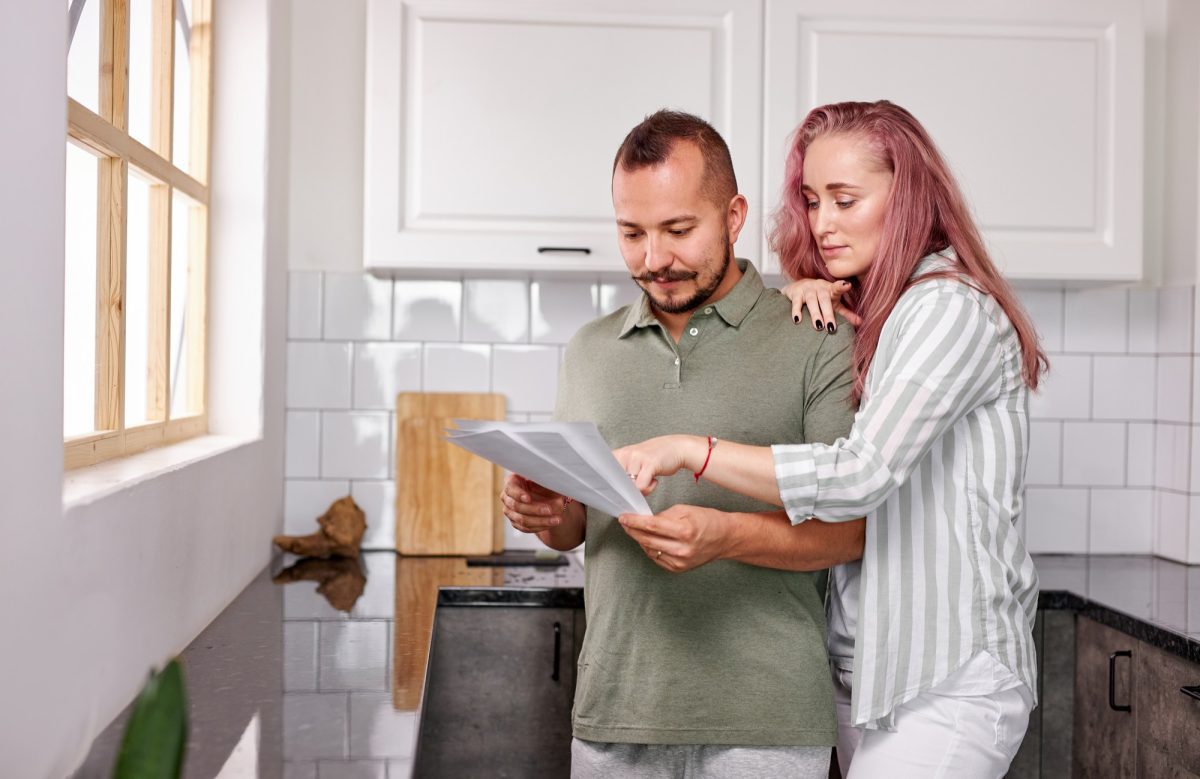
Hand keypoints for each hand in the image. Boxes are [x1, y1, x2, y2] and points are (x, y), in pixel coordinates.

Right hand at [500, 473, 570, 533]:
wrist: (547, 496)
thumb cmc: (544, 483)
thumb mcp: (545, 479)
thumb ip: (544, 480)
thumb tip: (549, 483)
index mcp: (512, 481)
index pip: (510, 488)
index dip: (518, 494)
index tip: (529, 498)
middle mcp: (507, 497)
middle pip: (516, 506)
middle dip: (534, 509)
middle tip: (549, 510)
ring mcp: (510, 511)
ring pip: (522, 520)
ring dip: (540, 521)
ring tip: (556, 520)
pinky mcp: (516, 522)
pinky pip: (526, 528)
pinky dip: (540, 526)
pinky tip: (551, 523)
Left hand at [614, 435, 704, 494]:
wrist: (676, 447)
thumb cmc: (654, 458)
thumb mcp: (634, 463)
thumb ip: (624, 475)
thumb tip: (615, 495)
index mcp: (619, 454)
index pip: (605, 475)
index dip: (612, 487)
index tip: (620, 492)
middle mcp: (625, 454)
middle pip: (616, 483)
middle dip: (627, 491)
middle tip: (639, 485)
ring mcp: (637, 458)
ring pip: (629, 487)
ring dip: (640, 490)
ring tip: (648, 481)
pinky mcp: (649, 463)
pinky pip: (641, 486)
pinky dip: (649, 488)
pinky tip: (654, 480)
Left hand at [618, 504, 734, 572]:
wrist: (725, 539)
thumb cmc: (708, 521)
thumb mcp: (686, 510)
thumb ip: (663, 516)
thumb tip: (645, 520)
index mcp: (685, 531)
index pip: (652, 526)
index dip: (635, 522)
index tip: (624, 517)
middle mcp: (682, 549)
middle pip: (648, 540)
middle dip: (633, 530)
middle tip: (625, 523)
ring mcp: (680, 562)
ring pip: (650, 550)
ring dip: (641, 540)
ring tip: (638, 530)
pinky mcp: (679, 568)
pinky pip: (657, 558)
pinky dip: (651, 548)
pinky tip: (651, 540)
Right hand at [780, 278, 860, 330]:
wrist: (797, 287)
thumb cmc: (819, 297)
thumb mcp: (833, 304)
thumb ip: (846, 313)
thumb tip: (861, 322)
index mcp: (831, 289)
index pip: (837, 287)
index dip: (841, 286)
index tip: (847, 285)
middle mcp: (819, 287)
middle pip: (824, 300)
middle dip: (828, 314)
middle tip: (831, 328)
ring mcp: (807, 289)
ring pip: (811, 301)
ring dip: (815, 314)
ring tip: (818, 326)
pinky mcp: (796, 293)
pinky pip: (796, 302)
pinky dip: (796, 311)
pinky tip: (797, 320)